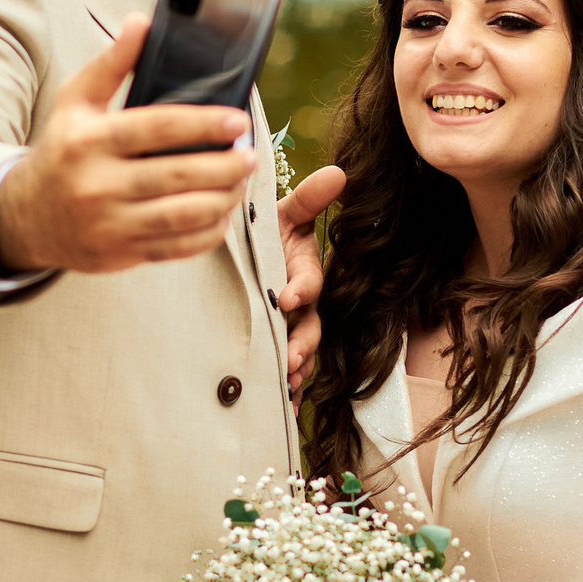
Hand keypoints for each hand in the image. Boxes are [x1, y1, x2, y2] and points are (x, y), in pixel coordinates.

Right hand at [0, 16, 256, 273]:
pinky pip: (177, 248)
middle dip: (224, 166)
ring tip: (240, 182)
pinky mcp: (120, 254)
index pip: (155, 128)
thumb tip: (142, 22)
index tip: (237, 120)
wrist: (25, 217)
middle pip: (177, 175)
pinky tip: (222, 213)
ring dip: (223, 199)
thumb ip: (111, 63)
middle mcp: (97, 185)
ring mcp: (109, 224)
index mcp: (88, 141)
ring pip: (182, 215)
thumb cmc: (60, 151)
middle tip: (250, 154)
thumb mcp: (74, 102)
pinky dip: (208, 233)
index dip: (203, 124)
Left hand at [275, 165, 343, 393]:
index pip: (308, 282)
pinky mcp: (278, 347)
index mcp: (303, 272)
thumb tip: (339, 171)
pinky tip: (283, 409)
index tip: (287, 297)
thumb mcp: (283, 214)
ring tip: (286, 386)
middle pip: (310, 328)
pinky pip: (288, 375)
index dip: (302, 289)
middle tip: (289, 360)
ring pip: (302, 354)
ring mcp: (291, 329)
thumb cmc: (266, 234)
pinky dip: (288, 393)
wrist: (243, 258)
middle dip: (302, 345)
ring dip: (297, 372)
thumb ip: (308, 199)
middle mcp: (302, 305)